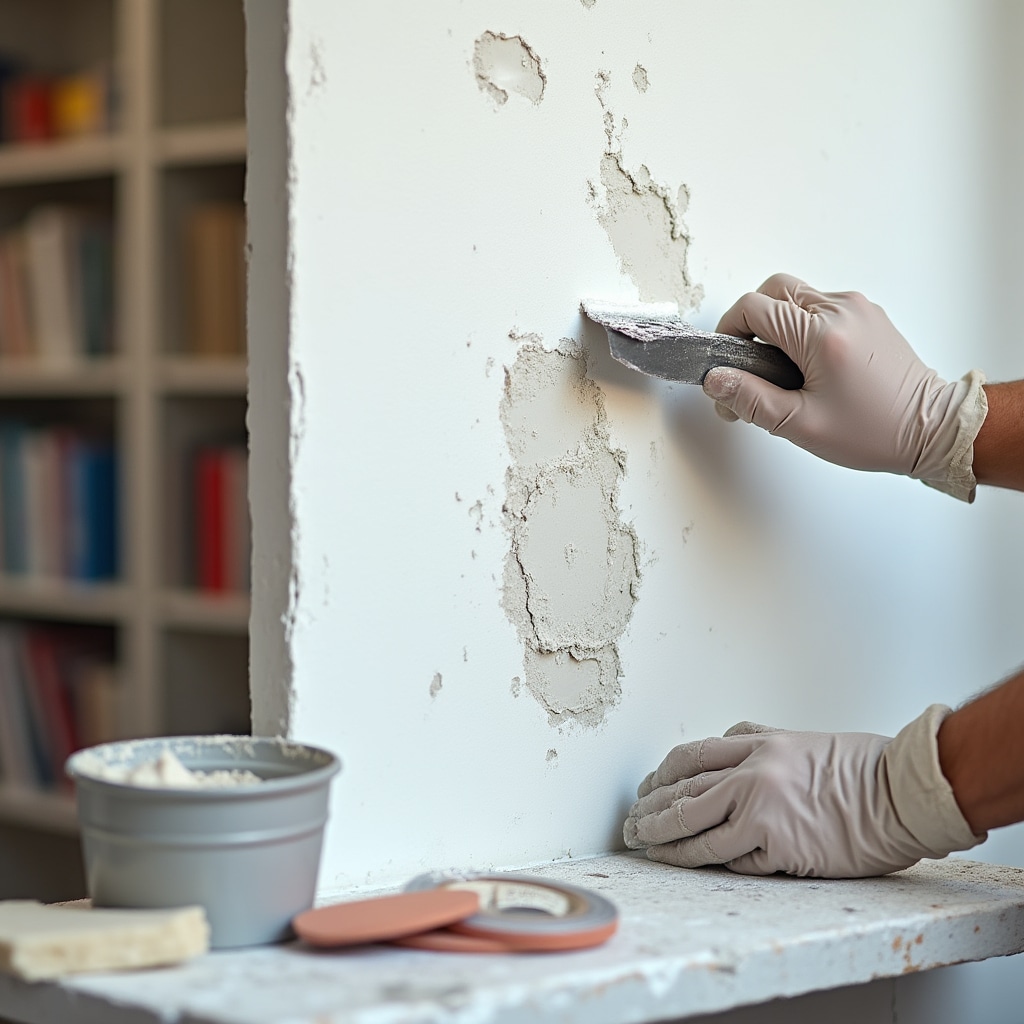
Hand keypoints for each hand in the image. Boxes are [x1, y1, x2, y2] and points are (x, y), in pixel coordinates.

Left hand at [624, 706, 984, 877]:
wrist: (900, 794)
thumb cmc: (859, 768)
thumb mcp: (798, 739)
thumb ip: (755, 741)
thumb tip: (719, 755)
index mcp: (756, 743)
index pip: (689, 757)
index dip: (660, 777)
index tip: (646, 791)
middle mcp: (752, 772)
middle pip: (681, 794)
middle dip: (649, 812)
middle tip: (632, 826)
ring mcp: (762, 810)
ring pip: (694, 830)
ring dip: (664, 843)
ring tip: (645, 848)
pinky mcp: (777, 846)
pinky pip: (731, 858)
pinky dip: (710, 862)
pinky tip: (691, 865)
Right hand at [704, 274, 986, 501]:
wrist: (932, 429)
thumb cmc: (874, 431)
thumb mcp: (800, 425)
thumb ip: (750, 399)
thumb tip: (715, 381)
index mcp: (821, 334)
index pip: (754, 307)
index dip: (729, 330)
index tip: (727, 359)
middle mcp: (841, 310)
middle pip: (775, 290)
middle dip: (751, 320)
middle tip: (749, 359)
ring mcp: (858, 308)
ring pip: (798, 295)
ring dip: (779, 323)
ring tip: (782, 368)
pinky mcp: (868, 314)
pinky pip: (822, 306)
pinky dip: (803, 325)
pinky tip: (808, 363)